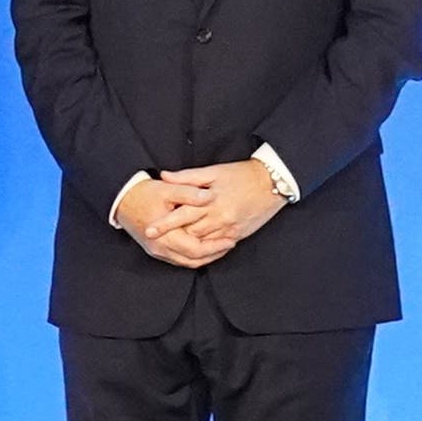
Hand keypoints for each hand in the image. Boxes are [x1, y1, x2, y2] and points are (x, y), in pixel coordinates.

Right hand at [114, 173, 225, 269]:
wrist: (120, 199)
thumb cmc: (144, 194)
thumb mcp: (168, 189)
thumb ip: (189, 193)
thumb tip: (209, 196)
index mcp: (165, 237)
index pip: (196, 250)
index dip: (216, 247)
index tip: (230, 240)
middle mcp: (160, 249)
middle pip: (193, 260)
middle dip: (214, 254)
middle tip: (229, 244)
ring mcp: (156, 251)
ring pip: (186, 262)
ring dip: (204, 257)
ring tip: (220, 247)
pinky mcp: (154, 249)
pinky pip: (178, 259)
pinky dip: (193, 255)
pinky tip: (203, 247)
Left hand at [161, 156, 286, 253]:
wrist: (272, 183)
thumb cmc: (241, 174)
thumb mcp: (214, 171)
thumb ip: (187, 177)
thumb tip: (164, 176)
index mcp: (211, 201)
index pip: (182, 215)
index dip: (165, 224)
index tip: (150, 230)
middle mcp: (219, 218)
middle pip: (190, 233)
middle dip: (173, 238)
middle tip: (155, 241)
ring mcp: (229, 229)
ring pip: (203, 244)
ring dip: (187, 245)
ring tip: (171, 247)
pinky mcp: (237, 235)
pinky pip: (217, 247)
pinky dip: (205, 249)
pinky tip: (194, 249)